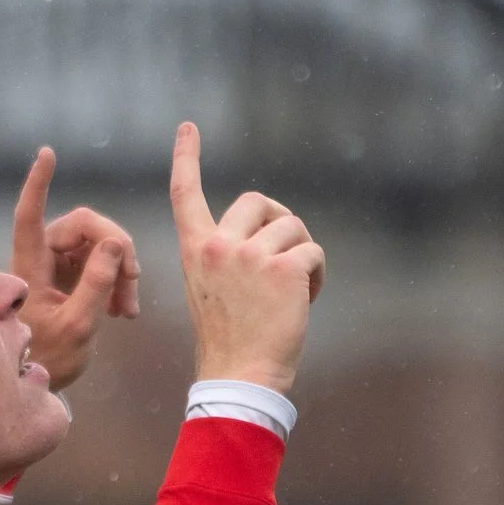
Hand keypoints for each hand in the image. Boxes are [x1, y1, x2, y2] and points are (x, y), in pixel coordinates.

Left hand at [12, 147, 138, 389]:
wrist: (37, 384)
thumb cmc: (47, 359)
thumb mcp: (77, 326)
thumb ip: (96, 284)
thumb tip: (116, 243)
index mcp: (30, 265)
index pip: (30, 215)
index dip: (38, 183)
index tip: (47, 153)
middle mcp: (41, 258)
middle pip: (84, 227)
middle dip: (116, 250)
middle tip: (133, 285)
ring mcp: (57, 268)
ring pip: (98, 246)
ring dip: (120, 271)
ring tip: (128, 310)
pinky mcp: (70, 280)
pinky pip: (100, 266)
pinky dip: (116, 283)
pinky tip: (123, 311)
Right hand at [168, 122, 324, 394]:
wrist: (241, 377)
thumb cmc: (232, 340)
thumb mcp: (213, 290)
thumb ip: (229, 255)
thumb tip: (268, 231)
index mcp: (196, 251)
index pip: (185, 195)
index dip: (186, 158)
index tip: (188, 127)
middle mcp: (218, 246)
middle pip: (259, 202)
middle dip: (279, 223)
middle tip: (286, 258)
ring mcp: (251, 256)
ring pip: (293, 228)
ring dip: (302, 255)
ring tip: (295, 292)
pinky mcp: (284, 268)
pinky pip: (313, 251)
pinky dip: (318, 274)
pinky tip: (308, 299)